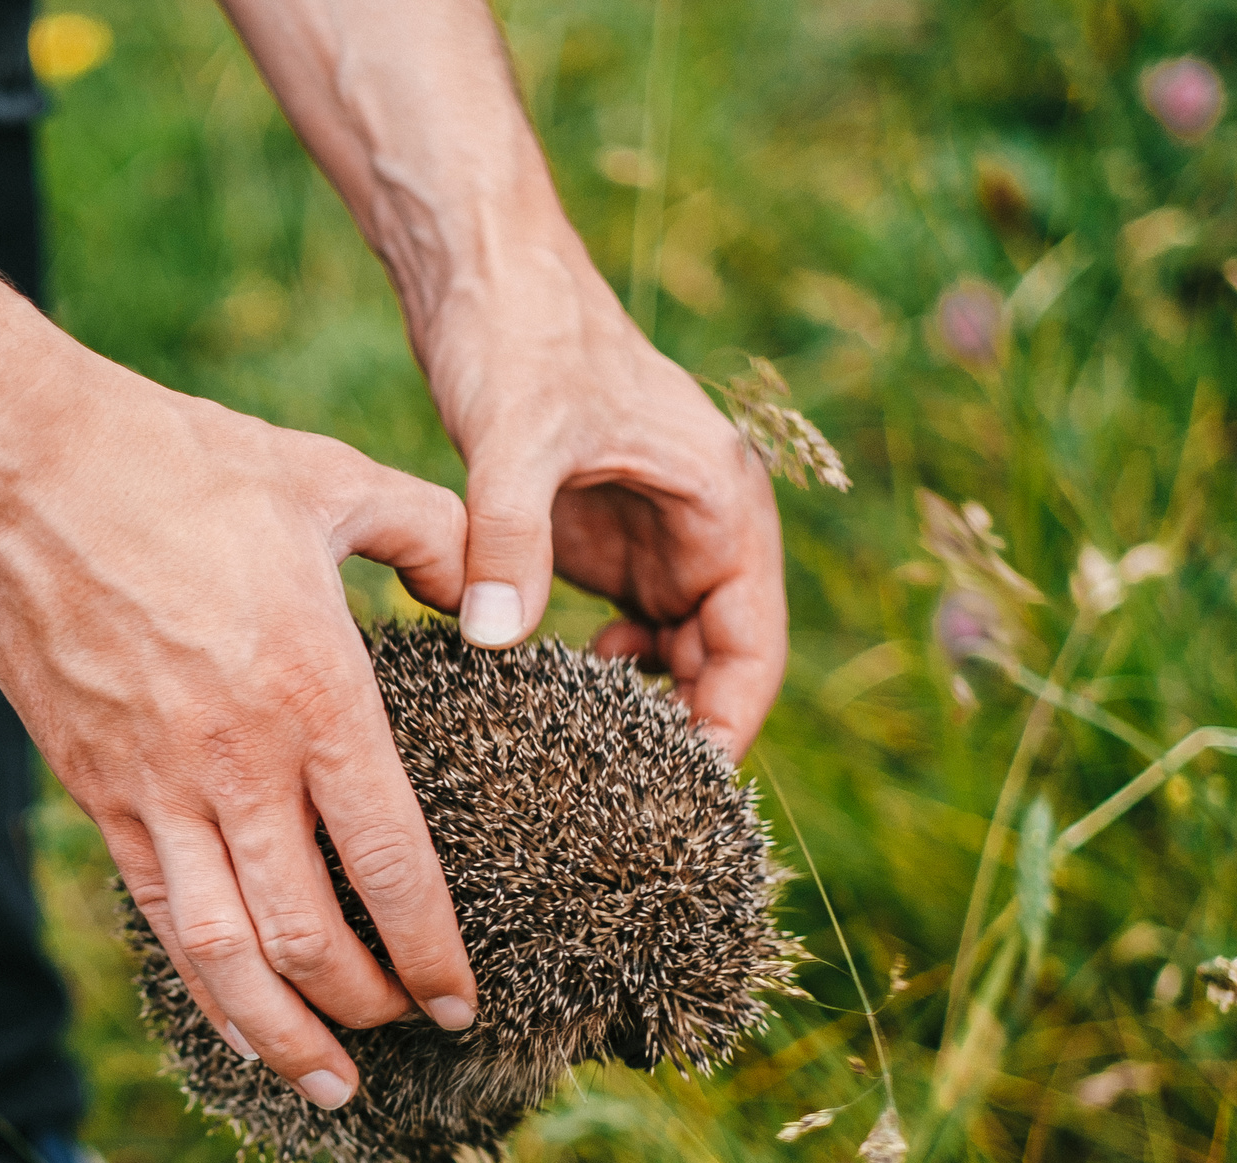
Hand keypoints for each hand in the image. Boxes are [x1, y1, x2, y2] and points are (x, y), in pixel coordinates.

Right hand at [0, 353, 476, 1107]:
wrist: (28, 473)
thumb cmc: (189, 467)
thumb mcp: (334, 481)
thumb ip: (433, 539)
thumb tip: (492, 600)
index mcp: (314, 693)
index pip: (390, 862)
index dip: (432, 951)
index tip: (462, 1002)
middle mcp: (236, 762)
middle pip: (310, 935)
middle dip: (367, 1006)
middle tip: (406, 1031)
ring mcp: (155, 787)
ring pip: (224, 953)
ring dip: (280, 1033)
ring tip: (330, 1083)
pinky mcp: (96, 790)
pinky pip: (157, 913)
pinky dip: (202, 982)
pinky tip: (235, 1018)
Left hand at [398, 236, 785, 759]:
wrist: (484, 276)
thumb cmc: (521, 338)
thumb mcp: (514, 438)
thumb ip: (508, 537)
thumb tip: (498, 643)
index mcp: (720, 503)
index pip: (751, 647)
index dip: (726, 726)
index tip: (683, 797)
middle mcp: (697, 527)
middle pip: (713, 665)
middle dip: (678, 735)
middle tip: (617, 813)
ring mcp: (646, 538)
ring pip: (663, 657)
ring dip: (630, 712)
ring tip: (574, 772)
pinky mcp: (590, 539)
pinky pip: (610, 631)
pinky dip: (584, 676)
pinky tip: (535, 701)